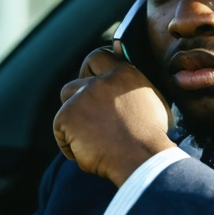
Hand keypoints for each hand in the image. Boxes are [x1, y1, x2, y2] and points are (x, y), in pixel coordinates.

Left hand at [54, 47, 175, 186]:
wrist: (142, 157)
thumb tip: (125, 87)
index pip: (98, 57)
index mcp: (123, 73)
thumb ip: (134, 88)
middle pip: (76, 83)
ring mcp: (81, 98)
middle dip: (77, 99)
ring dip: (74, 120)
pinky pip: (60, 130)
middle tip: (87, 117)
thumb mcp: (152, 100)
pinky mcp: (67, 116)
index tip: (90, 81)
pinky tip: (87, 152)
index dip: (90, 70)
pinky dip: (69, 143)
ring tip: (90, 139)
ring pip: (66, 106)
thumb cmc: (151, 136)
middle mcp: (100, 81)